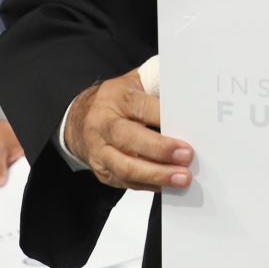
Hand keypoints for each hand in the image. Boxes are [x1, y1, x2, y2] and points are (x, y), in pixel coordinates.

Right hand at [64, 70, 191, 191]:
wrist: (79, 121)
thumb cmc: (116, 101)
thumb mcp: (134, 82)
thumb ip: (159, 85)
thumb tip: (189, 94)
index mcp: (115, 97)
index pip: (140, 107)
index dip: (162, 117)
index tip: (186, 126)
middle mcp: (103, 123)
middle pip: (129, 138)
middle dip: (160, 150)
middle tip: (187, 156)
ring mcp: (99, 150)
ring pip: (125, 166)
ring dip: (156, 174)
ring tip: (181, 178)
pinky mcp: (102, 171)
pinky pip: (126, 182)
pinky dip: (149, 185)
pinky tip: (167, 185)